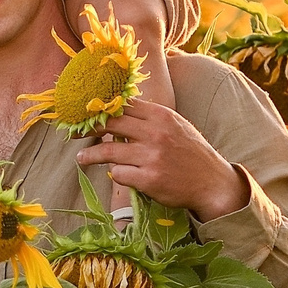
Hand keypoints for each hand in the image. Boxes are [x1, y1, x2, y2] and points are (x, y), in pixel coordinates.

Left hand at [77, 98, 248, 220]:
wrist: (212, 182)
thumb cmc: (191, 153)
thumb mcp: (175, 126)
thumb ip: (149, 118)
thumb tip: (118, 109)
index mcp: (161, 116)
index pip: (123, 105)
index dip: (101, 108)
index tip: (85, 113)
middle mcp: (155, 133)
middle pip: (110, 124)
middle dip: (88, 128)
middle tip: (74, 133)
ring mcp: (152, 156)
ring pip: (109, 151)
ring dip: (91, 155)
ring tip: (81, 159)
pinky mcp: (149, 179)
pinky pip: (119, 174)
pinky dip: (115, 174)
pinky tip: (117, 175)